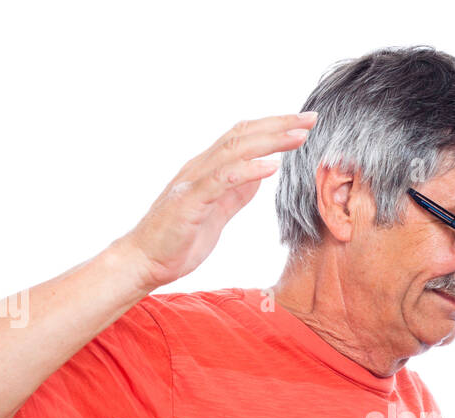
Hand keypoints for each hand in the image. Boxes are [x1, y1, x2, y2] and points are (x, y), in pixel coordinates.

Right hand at [115, 112, 317, 292]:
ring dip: (269, 141)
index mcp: (207, 169)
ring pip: (234, 151)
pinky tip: (271, 167)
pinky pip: (221, 181)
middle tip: (310, 119)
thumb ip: (236, 193)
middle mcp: (200, 168)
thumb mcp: (217, 213)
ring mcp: (193, 182)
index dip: (273, 126)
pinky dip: (247, 171)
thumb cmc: (178, 239)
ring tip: (298, 136)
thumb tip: (260, 175)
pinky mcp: (190, 202)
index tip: (304, 123)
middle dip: (279, 125)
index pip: (243, 137)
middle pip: (243, 135)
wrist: (144, 261)